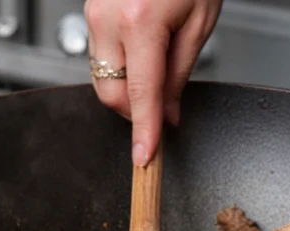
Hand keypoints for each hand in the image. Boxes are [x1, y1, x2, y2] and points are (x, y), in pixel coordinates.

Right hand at [84, 0, 221, 165]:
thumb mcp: (199, 24)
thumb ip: (180, 75)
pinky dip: (119, 70)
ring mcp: (94, 13)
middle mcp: (108, 18)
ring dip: (126, 91)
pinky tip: (140, 60)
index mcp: (140, 22)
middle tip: (166, 110)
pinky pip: (99, 57)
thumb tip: (169, 113)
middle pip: (112, 95)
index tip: (144, 157)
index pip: (140, 95)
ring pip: (101, 79)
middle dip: (136, 113)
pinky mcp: (90, 11)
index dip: (144, 131)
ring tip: (156, 75)